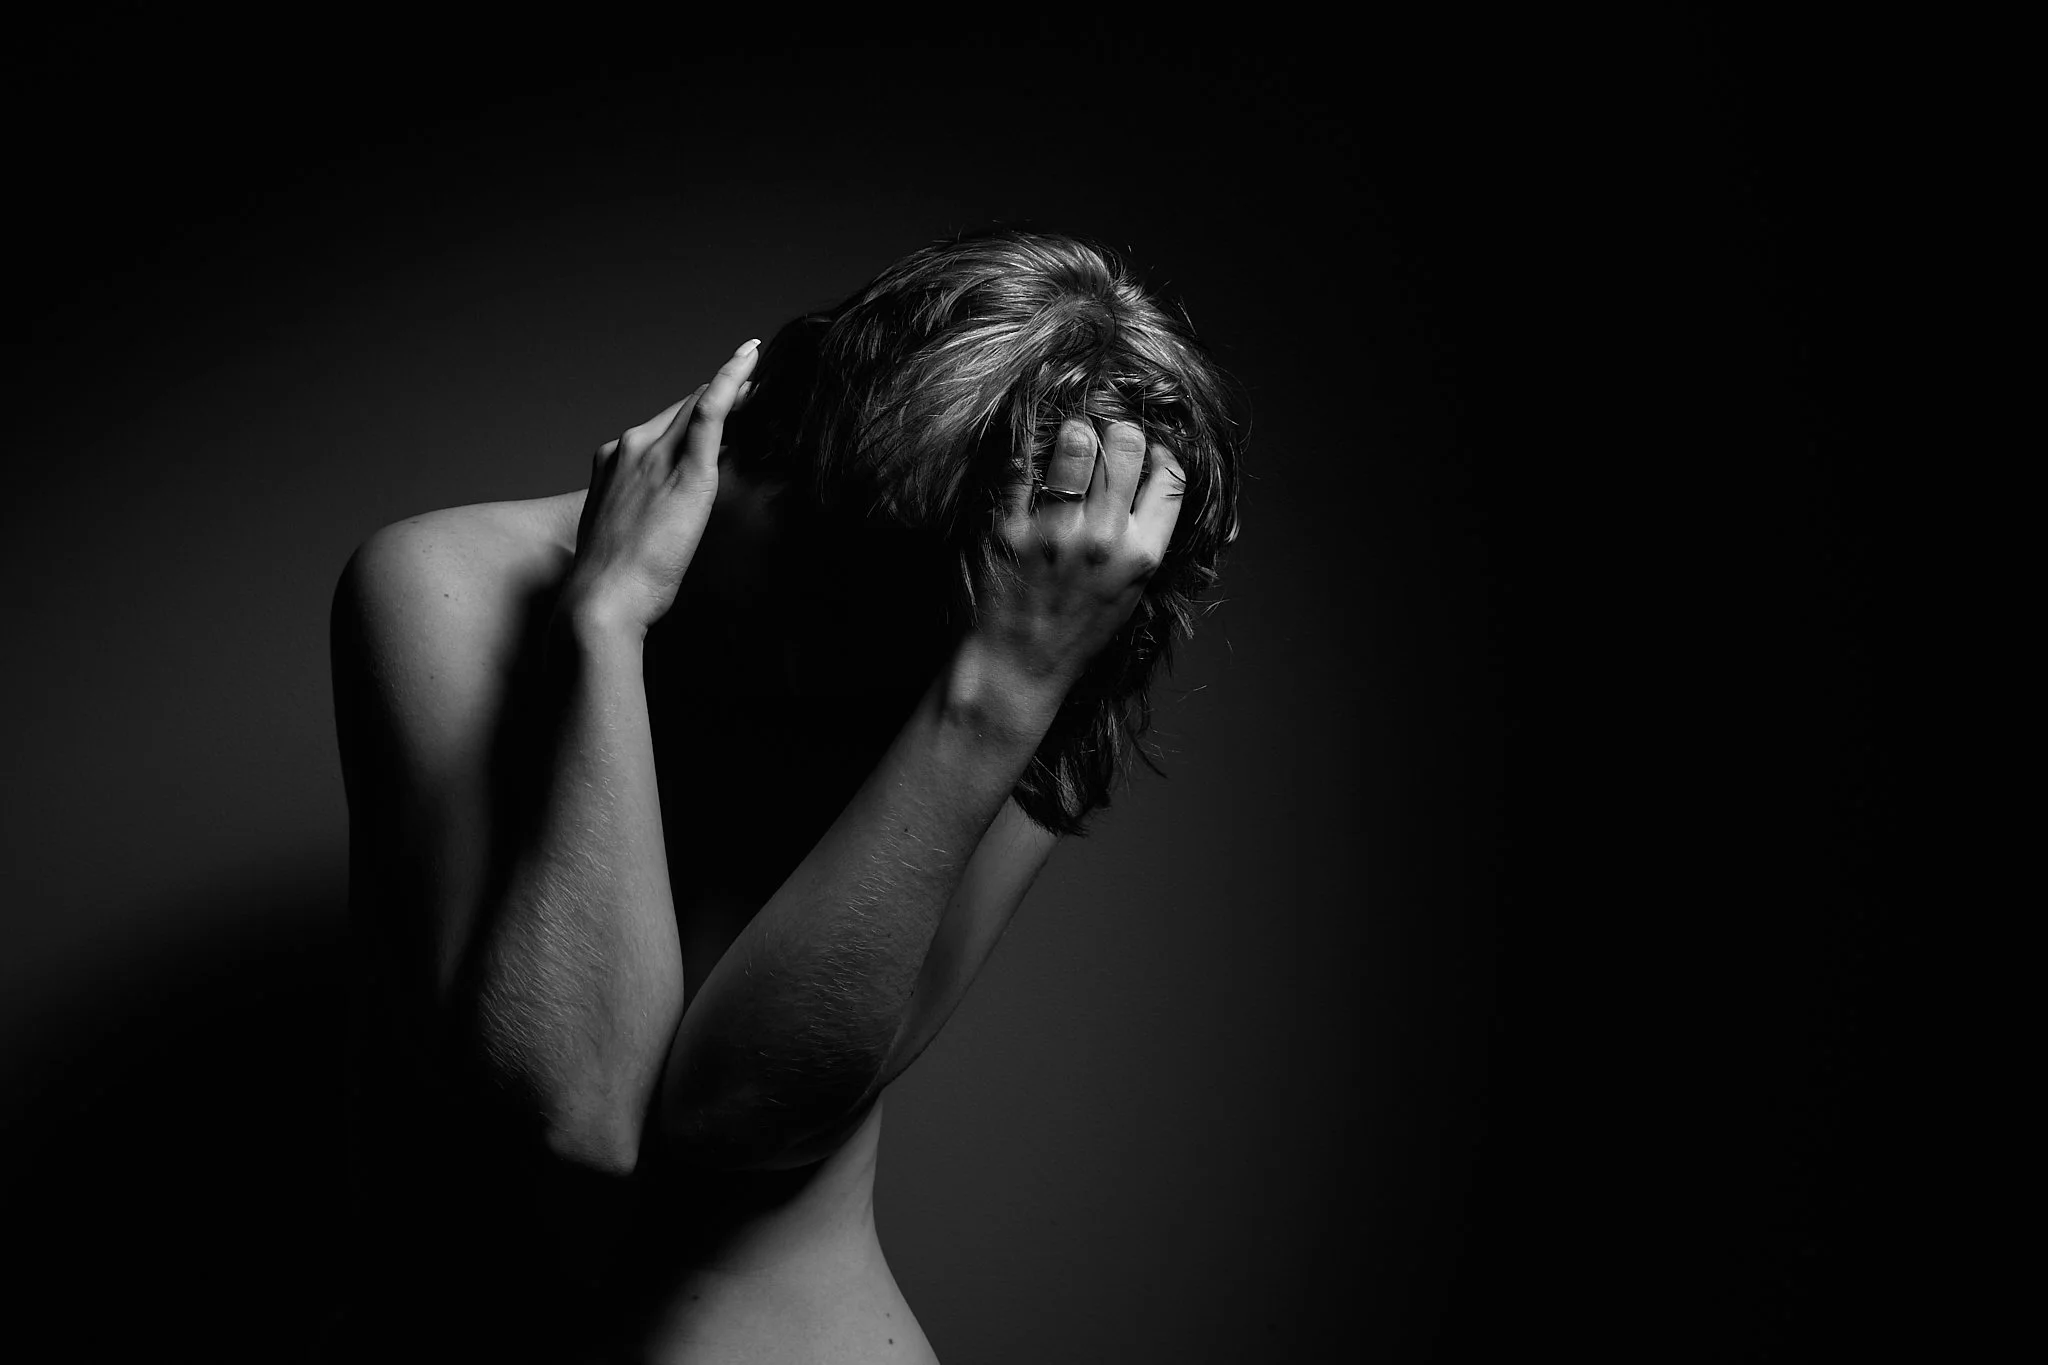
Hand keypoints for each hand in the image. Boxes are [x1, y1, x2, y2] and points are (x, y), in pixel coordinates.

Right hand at [560, 339, 760, 635]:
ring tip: (756, 369)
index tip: (717, 405)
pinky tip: (750, 359)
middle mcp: (630, 447)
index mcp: (613, 461)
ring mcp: (655, 455)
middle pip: (680, 409)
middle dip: (715, 394)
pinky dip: (732, 380)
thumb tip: (672, 515)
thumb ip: (645, 513)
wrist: (600, 599)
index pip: (661, 427)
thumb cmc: (613, 582)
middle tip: (751, 379)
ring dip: (730, 386)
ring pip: (699, 406)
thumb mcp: (625, 535)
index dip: (691, 414)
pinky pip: (712, 412)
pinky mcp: (685, 470)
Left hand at [970, 417, 1185, 688]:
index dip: (1161, 454)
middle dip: (1116, 434)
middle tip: (1101, 441)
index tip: (1146, 454)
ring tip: (1066, 441)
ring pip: (1077, 444)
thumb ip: (1145, 540)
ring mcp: (1056, 533)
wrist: (1018, 665)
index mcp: (1142, 555)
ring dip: (1073, 434)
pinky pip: (1020, 468)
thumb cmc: (1077, 629)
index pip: (1171, 477)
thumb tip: (1154, 480)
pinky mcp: (1009, 531)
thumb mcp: (1130, 591)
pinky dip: (1025, 455)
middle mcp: (1104, 540)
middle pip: (1127, 445)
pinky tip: (1028, 459)